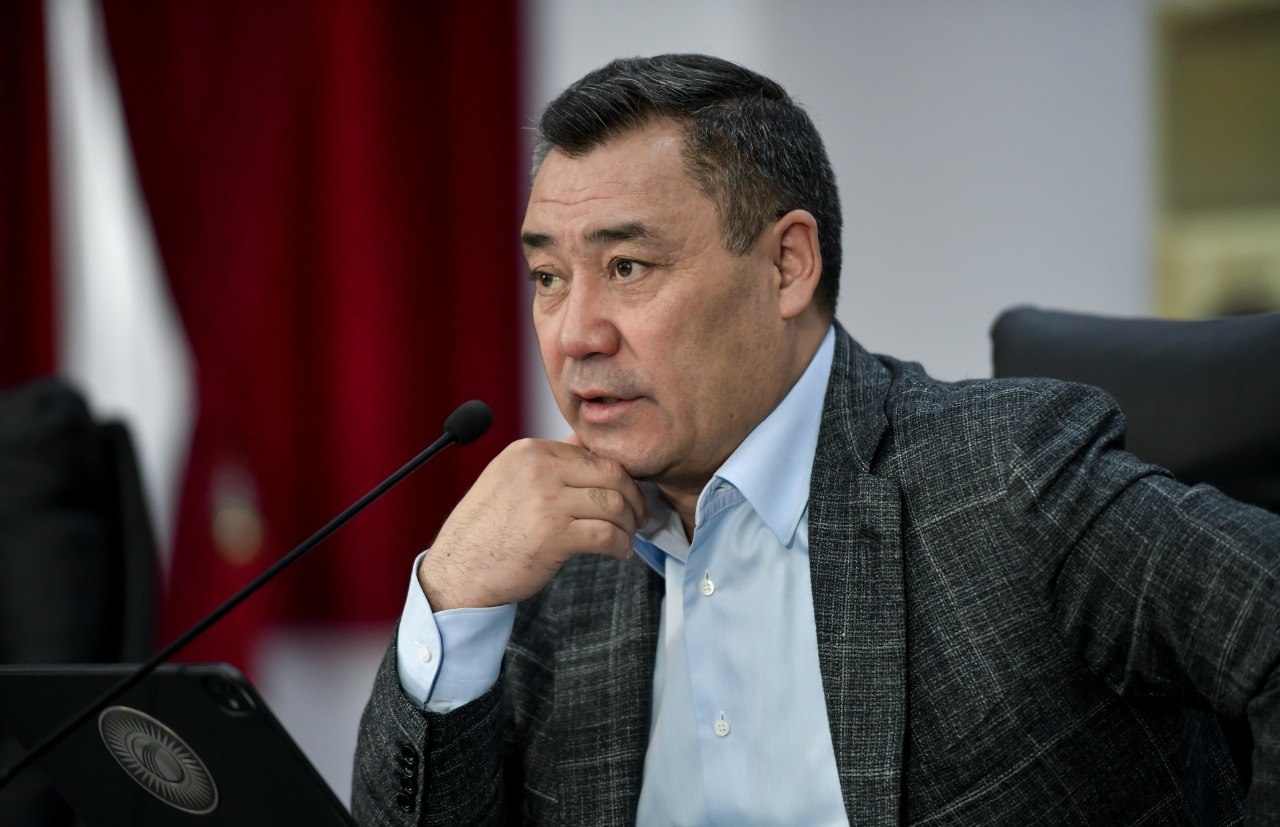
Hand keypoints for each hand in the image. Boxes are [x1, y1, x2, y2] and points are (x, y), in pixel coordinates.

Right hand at [418, 437, 646, 610]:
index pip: (593, 454)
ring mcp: (546, 500)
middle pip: (611, 474)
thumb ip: (547, 463)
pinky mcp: (554, 535)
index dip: (619, 477)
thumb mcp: (509, 480)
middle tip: (639, 518)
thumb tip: (587, 447)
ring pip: (614, 504)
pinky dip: (621, 545)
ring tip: (627, 538)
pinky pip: (607, 534)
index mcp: (530, 451)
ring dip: (629, 525)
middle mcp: (538, 469)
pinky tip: (619, 553)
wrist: (458, 570)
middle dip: (633, 498)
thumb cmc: (488, 529)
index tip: (627, 496)